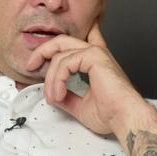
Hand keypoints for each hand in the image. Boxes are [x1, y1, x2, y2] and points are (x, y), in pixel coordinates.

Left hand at [26, 22, 156, 135]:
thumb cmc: (111, 114)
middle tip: (30, 66)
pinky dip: (57, 79)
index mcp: (96, 61)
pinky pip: (65, 63)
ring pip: (60, 54)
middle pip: (62, 41)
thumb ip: (67, 96)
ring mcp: (95, 53)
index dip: (67, 35)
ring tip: (52, 97)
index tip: (53, 40)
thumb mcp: (81, 105)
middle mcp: (96, 53)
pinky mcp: (94, 57)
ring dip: (50, 77)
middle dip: (43, 51)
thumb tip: (53, 94)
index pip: (83, 38)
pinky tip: (58, 95)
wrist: (126, 119)